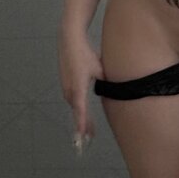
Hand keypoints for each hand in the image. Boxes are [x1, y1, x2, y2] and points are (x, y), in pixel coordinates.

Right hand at [57, 30, 104, 153]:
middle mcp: (70, 90)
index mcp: (79, 87)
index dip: (82, 124)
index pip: (80, 110)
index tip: (83, 136)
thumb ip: (106, 83)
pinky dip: (78, 106)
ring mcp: (66, 86)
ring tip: (88, 128)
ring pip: (75, 105)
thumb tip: (113, 93)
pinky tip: (83, 111)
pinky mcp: (65, 82)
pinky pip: (73, 98)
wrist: (70, 40)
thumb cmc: (86, 54)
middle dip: (83, 124)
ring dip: (81, 116)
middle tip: (90, 137)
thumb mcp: (99, 69)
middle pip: (77, 111)